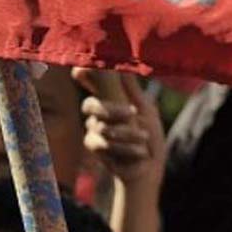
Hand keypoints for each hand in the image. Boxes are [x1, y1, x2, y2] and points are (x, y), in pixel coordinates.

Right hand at [75, 70, 165, 190]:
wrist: (148, 168)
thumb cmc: (149, 137)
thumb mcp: (145, 110)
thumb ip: (130, 90)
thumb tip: (122, 64)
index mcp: (111, 99)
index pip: (91, 81)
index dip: (84, 74)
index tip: (82, 69)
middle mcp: (98, 112)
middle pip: (90, 105)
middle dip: (112, 110)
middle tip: (132, 114)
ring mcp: (92, 129)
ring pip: (100, 126)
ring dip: (127, 134)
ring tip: (144, 138)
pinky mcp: (93, 146)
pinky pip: (101, 143)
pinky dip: (125, 148)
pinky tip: (140, 152)